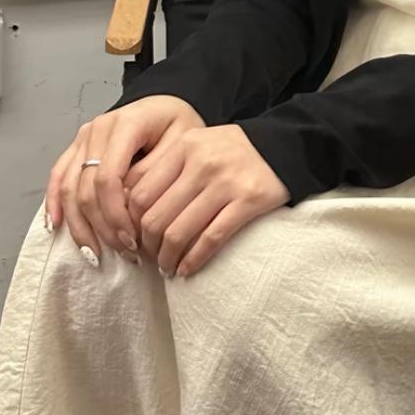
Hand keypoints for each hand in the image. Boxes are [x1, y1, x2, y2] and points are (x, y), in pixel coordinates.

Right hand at [46, 95, 206, 265]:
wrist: (167, 106)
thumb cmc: (178, 124)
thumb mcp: (182, 144)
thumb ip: (154, 174)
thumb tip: (129, 208)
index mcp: (126, 123)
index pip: (108, 177)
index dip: (116, 214)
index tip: (132, 240)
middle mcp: (98, 128)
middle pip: (86, 187)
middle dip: (101, 226)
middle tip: (124, 252)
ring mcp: (83, 137)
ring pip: (69, 187)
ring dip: (79, 225)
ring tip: (96, 253)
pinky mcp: (76, 147)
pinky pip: (58, 177)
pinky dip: (55, 203)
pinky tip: (56, 227)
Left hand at [124, 123, 289, 277]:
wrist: (286, 145)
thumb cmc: (233, 151)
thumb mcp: (197, 146)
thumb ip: (166, 169)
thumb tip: (128, 210)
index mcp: (184, 146)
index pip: (139, 194)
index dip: (130, 224)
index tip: (134, 239)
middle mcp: (202, 162)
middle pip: (155, 218)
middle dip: (147, 248)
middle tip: (150, 259)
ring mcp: (226, 182)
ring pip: (179, 233)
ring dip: (167, 259)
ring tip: (167, 267)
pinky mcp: (248, 200)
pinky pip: (211, 239)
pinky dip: (194, 260)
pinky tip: (188, 268)